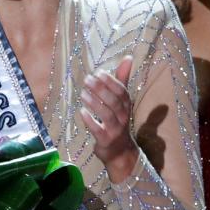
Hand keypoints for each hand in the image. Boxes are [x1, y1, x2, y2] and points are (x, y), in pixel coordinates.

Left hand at [80, 55, 138, 181]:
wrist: (120, 152)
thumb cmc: (118, 121)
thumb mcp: (121, 101)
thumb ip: (122, 79)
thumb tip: (128, 57)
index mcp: (126, 105)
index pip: (122, 91)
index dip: (111, 81)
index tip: (99, 72)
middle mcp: (123, 117)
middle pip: (114, 101)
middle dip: (101, 89)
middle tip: (87, 80)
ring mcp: (115, 130)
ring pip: (107, 115)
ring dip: (94, 103)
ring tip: (82, 93)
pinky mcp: (106, 140)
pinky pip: (98, 130)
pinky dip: (90, 120)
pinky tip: (82, 111)